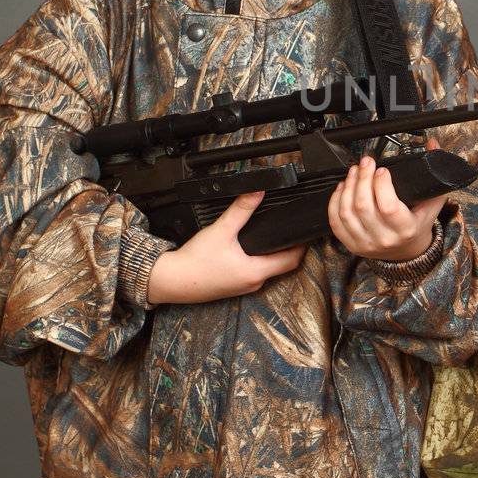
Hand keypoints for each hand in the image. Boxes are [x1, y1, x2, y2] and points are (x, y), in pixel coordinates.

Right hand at [145, 192, 305, 304]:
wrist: (171, 281)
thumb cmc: (194, 262)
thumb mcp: (221, 230)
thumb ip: (242, 209)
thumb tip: (258, 191)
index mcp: (256, 272)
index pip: (292, 260)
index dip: (302, 245)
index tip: (306, 231)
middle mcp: (253, 283)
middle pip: (284, 266)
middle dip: (291, 248)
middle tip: (294, 230)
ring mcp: (243, 287)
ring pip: (269, 270)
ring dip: (275, 255)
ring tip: (277, 236)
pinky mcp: (233, 286)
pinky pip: (254, 273)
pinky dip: (260, 261)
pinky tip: (254, 249)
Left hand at [327, 143, 447, 261]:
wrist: (407, 251)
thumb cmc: (418, 224)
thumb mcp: (433, 202)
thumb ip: (434, 174)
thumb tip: (432, 145)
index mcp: (406, 229)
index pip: (388, 207)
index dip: (381, 184)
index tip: (382, 170)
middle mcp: (384, 238)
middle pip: (363, 206)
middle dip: (362, 178)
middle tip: (366, 164)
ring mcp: (365, 243)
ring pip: (347, 211)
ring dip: (348, 186)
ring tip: (354, 172)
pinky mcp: (351, 244)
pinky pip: (336, 221)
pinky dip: (336, 200)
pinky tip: (343, 188)